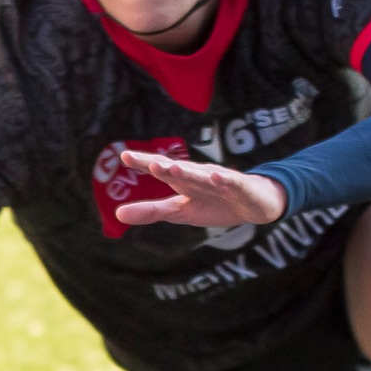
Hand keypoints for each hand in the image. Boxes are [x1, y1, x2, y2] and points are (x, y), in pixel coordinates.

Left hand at [112, 150, 286, 229]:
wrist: (253, 204)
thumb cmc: (213, 204)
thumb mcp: (179, 211)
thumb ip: (150, 211)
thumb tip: (117, 214)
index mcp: (183, 180)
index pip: (161, 169)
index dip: (144, 163)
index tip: (124, 155)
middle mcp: (199, 175)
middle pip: (180, 169)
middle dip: (165, 166)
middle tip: (150, 164)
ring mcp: (220, 180)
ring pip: (203, 176)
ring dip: (189, 171)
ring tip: (173, 168)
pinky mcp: (241, 187)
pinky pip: (232, 182)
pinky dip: (225, 180)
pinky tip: (218, 177)